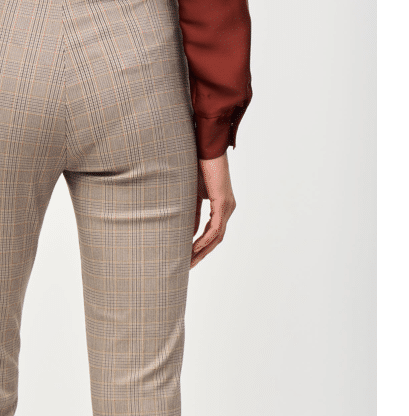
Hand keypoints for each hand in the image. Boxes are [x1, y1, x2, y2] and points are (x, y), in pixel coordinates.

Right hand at [191, 152, 236, 267]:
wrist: (206, 148)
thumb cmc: (198, 166)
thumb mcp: (192, 196)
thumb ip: (192, 214)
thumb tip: (188, 233)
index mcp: (221, 206)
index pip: (212, 233)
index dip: (201, 247)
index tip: (188, 257)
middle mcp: (228, 208)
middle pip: (216, 239)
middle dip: (201, 254)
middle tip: (188, 267)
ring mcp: (227, 206)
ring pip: (216, 237)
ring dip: (202, 251)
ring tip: (189, 262)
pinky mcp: (223, 203)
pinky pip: (214, 228)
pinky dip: (204, 240)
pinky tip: (193, 249)